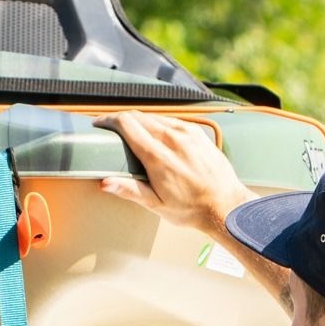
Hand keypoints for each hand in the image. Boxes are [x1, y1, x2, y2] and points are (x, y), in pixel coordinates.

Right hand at [96, 111, 258, 234]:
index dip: (109, 120)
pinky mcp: (197, 132)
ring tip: (129, 130)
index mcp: (159, 157)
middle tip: (110, 127)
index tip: (99, 123)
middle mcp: (173, 139)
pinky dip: (157, 123)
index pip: (127, 124)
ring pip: (154, 116)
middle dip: (120, 119)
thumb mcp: (156, 204)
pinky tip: (153, 133)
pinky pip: (171, 120)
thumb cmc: (191, 209)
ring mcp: (187, 133)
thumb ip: (130, 190)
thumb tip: (105, 183)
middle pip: (138, 117)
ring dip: (138, 120)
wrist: (225, 205)